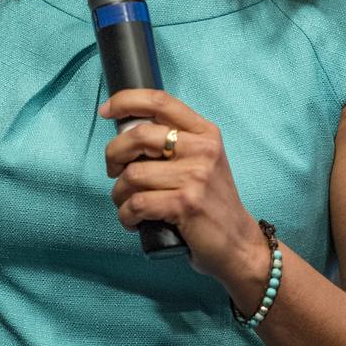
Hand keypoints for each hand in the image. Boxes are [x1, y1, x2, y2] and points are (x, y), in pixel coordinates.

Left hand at [100, 89, 266, 292]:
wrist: (238, 243)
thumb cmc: (210, 203)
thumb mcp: (202, 163)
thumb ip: (174, 144)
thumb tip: (126, 135)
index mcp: (205, 133)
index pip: (160, 101)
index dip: (126, 101)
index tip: (107, 110)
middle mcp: (202, 149)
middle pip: (138, 136)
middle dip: (113, 154)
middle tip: (114, 171)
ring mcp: (195, 176)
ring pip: (132, 174)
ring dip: (119, 194)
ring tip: (128, 204)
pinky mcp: (186, 204)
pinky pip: (136, 203)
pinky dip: (126, 215)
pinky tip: (133, 221)